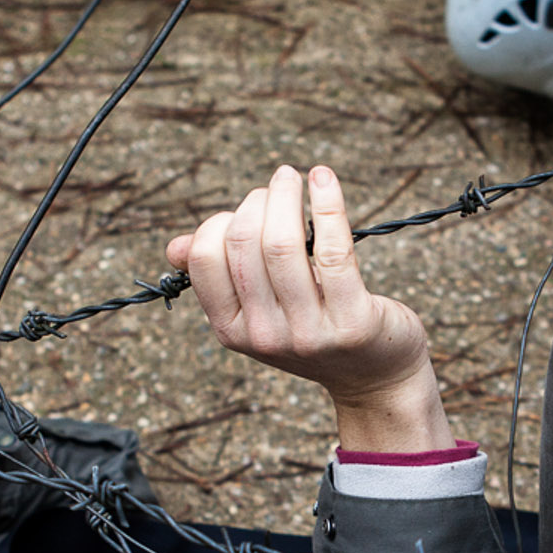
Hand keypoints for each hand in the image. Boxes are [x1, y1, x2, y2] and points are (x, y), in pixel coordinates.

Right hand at [168, 165, 452, 451]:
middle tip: (279, 185)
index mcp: (230, 330)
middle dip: (259, 201)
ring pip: (283, 243)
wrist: (376, 375)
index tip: (250, 210)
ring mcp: (307, 332)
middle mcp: (264, 335)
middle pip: (244, 243)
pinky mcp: (352, 320)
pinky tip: (323, 179)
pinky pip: (332, 249)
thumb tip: (176, 248)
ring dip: (287, 195)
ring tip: (295, 177)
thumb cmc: (315, 327)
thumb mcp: (261, 312)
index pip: (206, 258)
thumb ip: (222, 279)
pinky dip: (327, 204)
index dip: (222, 220)